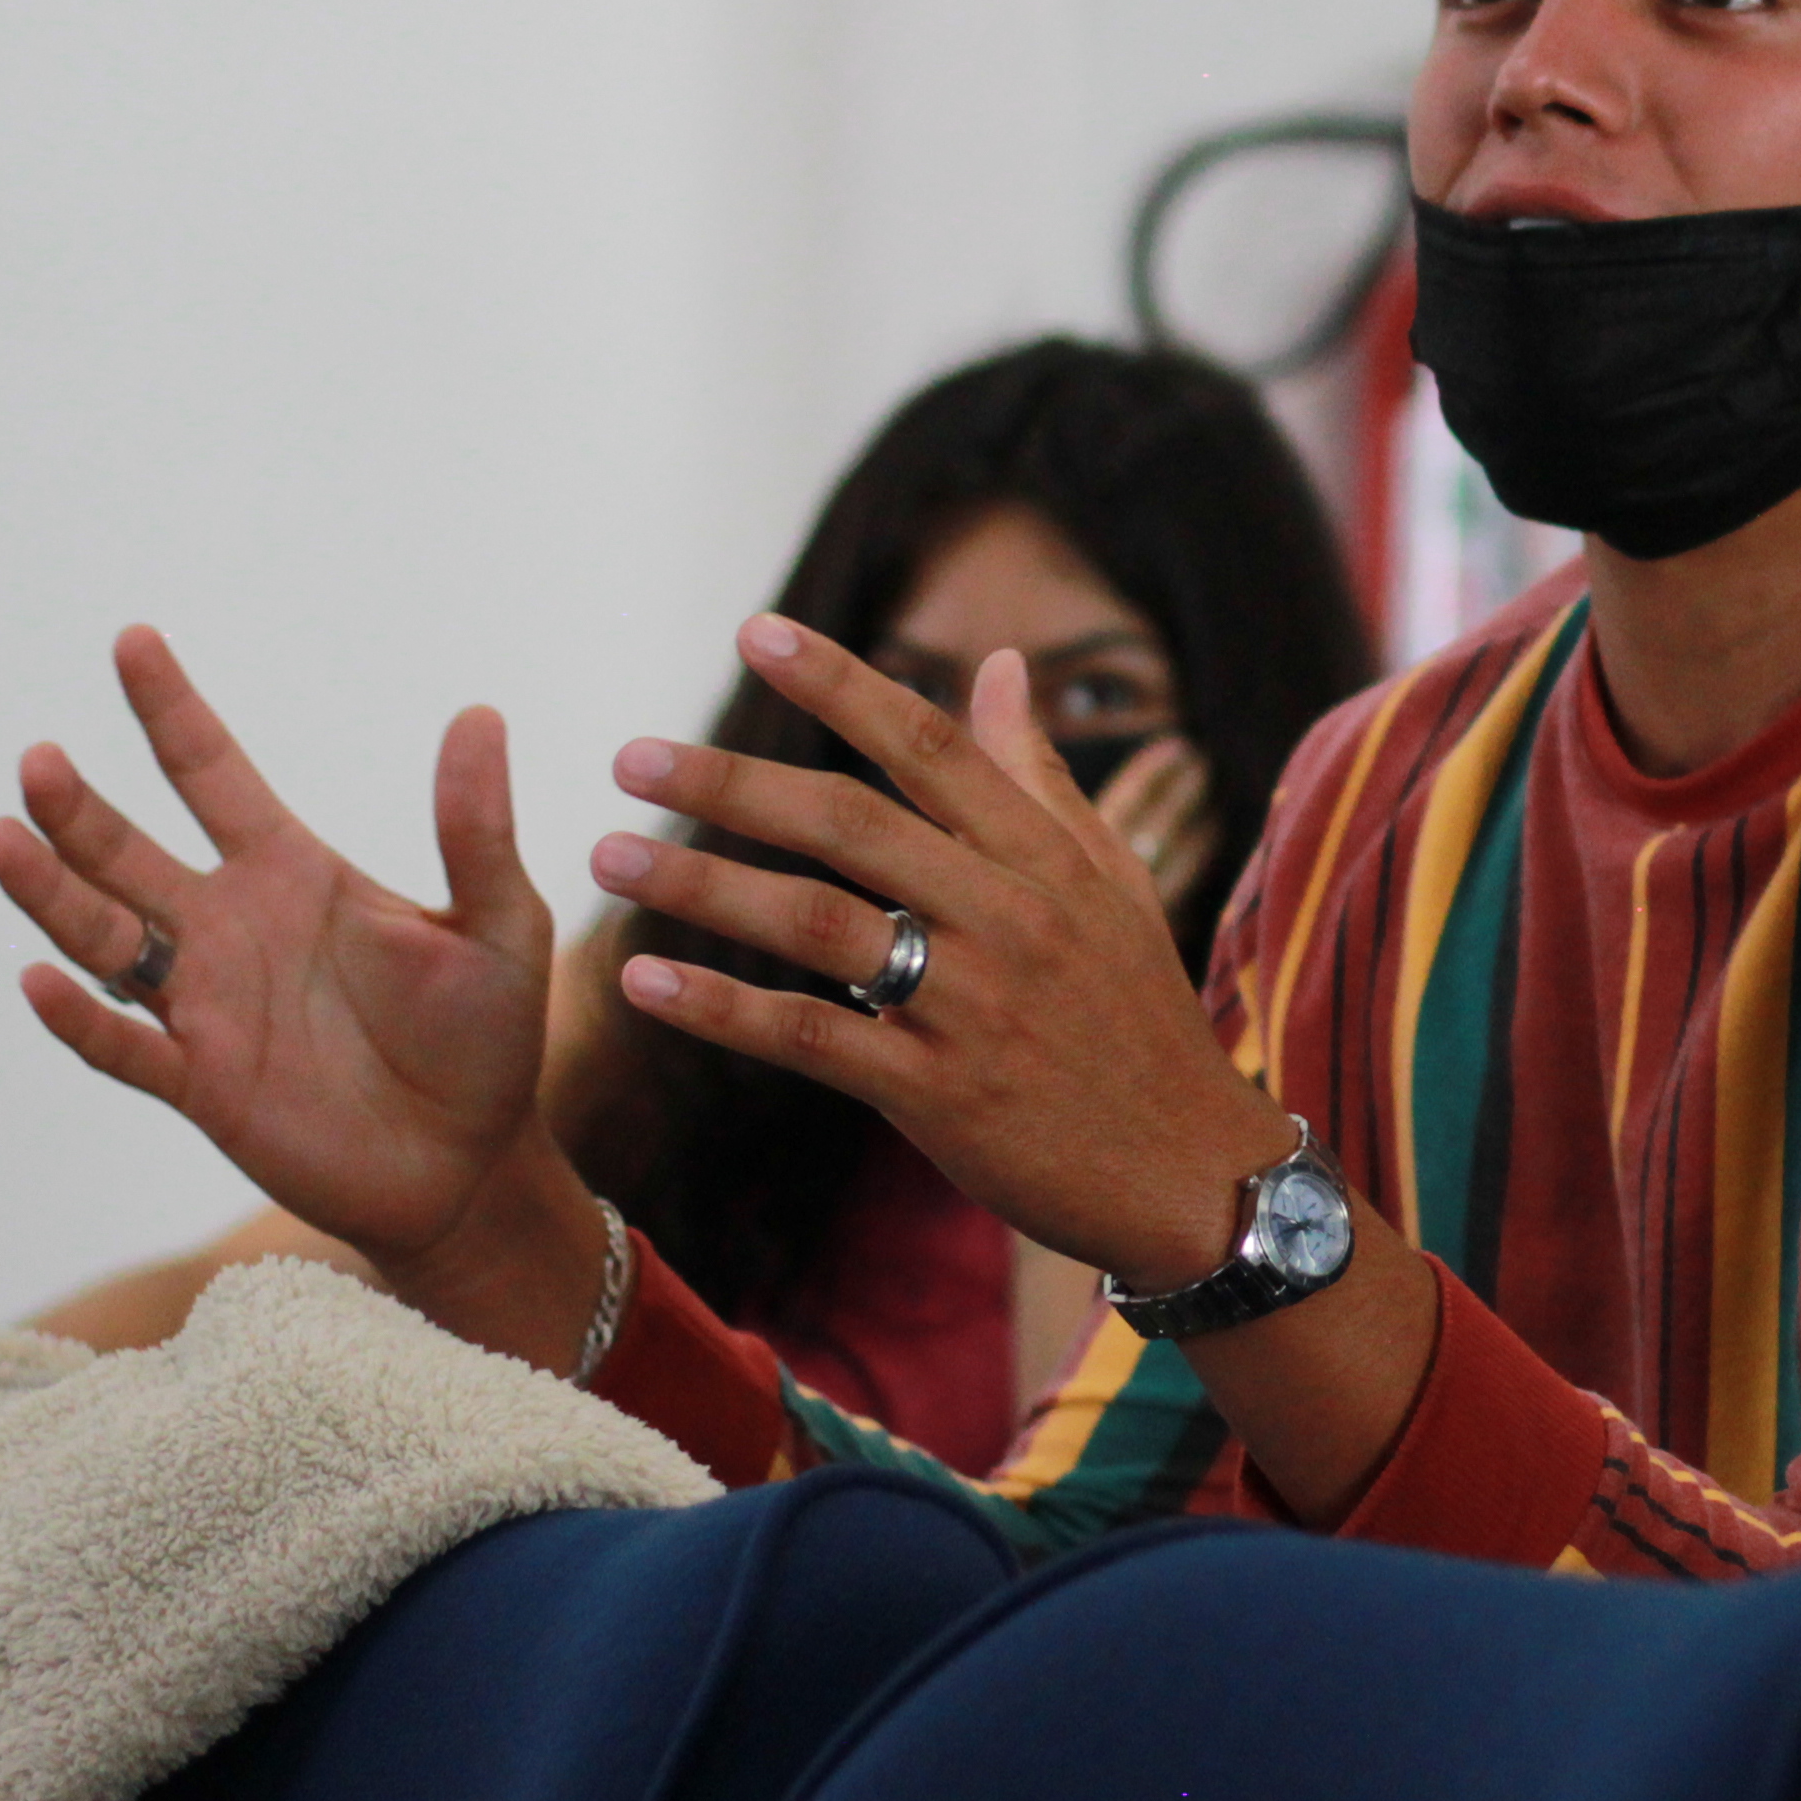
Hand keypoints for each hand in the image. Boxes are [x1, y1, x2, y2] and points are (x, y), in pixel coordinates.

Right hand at [0, 628, 594, 1362]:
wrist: (473, 1162)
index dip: (171, 711)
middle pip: (130, 852)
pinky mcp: (201, 1082)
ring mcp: (207, 1004)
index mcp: (294, 872)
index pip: (213, 773)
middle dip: (80, 809)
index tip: (132, 640)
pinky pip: (122, 1044)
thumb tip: (479, 714)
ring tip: (3, 837)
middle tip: (39, 761)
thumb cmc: (488, 1038)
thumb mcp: (498, 923)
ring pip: (102, 938)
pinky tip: (39, 978)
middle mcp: (232, 927)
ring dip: (51, 893)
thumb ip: (475, 828)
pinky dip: (78, 1017)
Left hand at [593, 622, 1270, 1284]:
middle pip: (851, 826)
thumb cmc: (1138, 1016)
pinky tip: (647, 982)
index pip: (929, 746)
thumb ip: (1039, 776)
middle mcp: (1008, 916)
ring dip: (704, 885)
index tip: (753, 632)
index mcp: (1044, 856)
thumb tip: (1001, 667)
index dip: (839, 684)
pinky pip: (813, 1038)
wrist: (1190, 1169)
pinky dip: (724, 1008)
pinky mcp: (941, 1094)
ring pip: (817, 925)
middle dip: (732, 783)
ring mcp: (974, 1005)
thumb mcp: (1110, 883)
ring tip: (610, 855)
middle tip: (631, 756)